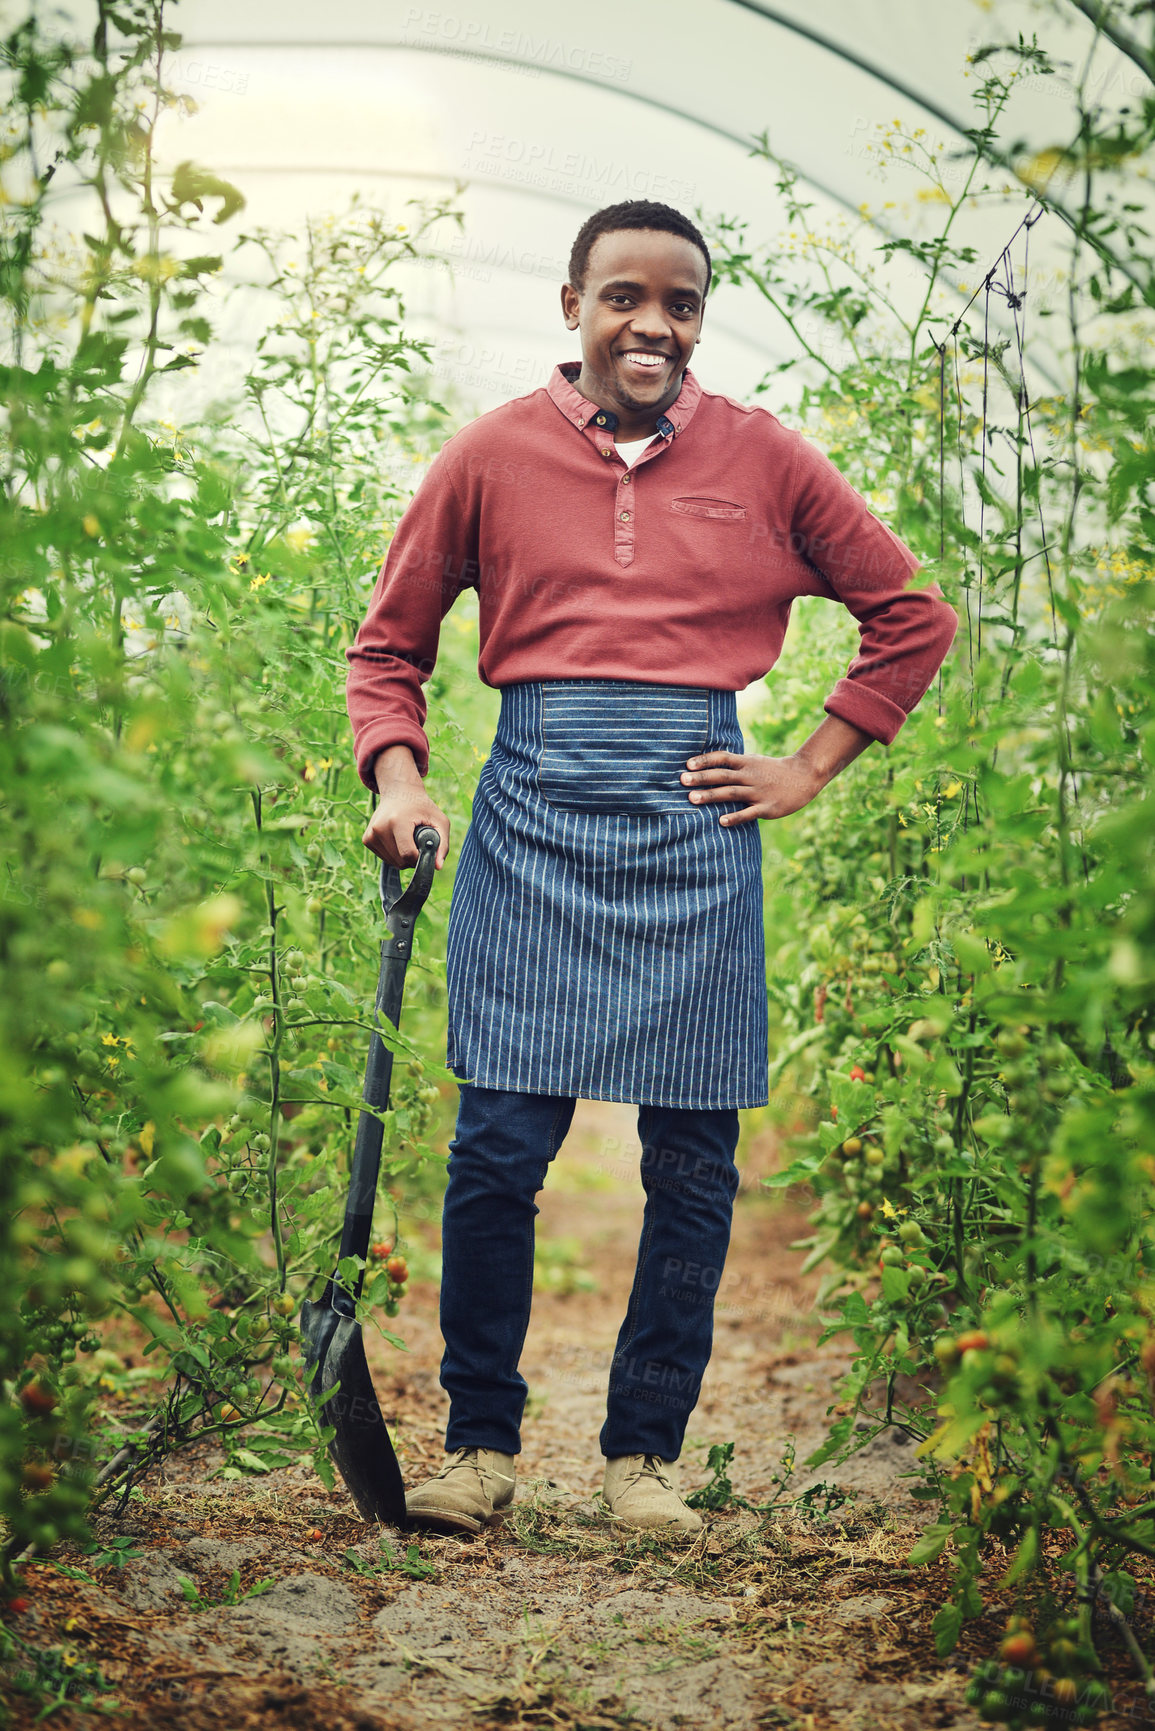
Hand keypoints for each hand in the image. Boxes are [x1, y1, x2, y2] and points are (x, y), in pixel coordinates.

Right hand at [363, 745, 449, 867]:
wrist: (399, 792)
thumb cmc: (422, 807)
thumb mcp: (439, 821)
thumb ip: (442, 844)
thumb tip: (438, 867)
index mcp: (396, 822)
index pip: (408, 854)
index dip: (420, 858)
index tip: (426, 850)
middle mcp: (379, 828)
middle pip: (400, 861)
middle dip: (413, 858)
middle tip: (419, 842)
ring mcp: (370, 834)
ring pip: (392, 862)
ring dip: (404, 857)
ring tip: (409, 839)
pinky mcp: (367, 839)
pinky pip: (385, 858)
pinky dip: (395, 854)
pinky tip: (399, 840)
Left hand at [680, 750, 827, 824]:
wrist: (803, 777)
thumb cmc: (772, 770)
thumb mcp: (754, 761)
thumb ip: (733, 763)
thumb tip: (707, 763)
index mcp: (746, 762)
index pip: (722, 758)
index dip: (705, 760)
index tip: (688, 764)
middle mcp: (750, 775)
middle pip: (723, 775)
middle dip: (702, 777)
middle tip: (682, 780)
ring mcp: (759, 792)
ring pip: (732, 793)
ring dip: (712, 795)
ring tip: (692, 799)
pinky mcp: (767, 807)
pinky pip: (749, 813)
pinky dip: (735, 817)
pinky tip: (721, 821)